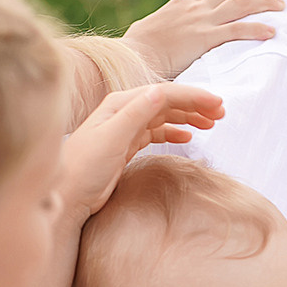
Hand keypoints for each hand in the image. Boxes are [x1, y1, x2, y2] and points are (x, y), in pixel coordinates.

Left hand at [59, 82, 223, 223]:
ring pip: (163, 116)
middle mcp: (123, 112)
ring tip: (211, 124)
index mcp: (121, 104)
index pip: (165, 93)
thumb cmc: (83, 167)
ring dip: (188, 117)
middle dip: (195, 105)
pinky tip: (187, 138)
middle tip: (221, 113)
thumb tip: (161, 90)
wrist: (65, 195)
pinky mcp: (125, 146)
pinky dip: (174, 133)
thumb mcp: (112, 138)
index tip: (218, 104)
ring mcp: (124, 129)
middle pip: (166, 102)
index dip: (193, 97)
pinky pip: (156, 133)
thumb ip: (136, 113)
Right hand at [125, 0, 283, 77]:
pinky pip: (238, 30)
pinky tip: (272, 32)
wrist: (133, 56)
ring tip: (281, 7)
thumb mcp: (145, 32)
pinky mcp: (206, 38)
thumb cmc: (135, 50)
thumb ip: (157, 31)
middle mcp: (194, 8)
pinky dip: (257, 29)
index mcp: (180, 5)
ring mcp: (201, 21)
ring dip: (264, 3)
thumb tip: (153, 36)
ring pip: (240, 4)